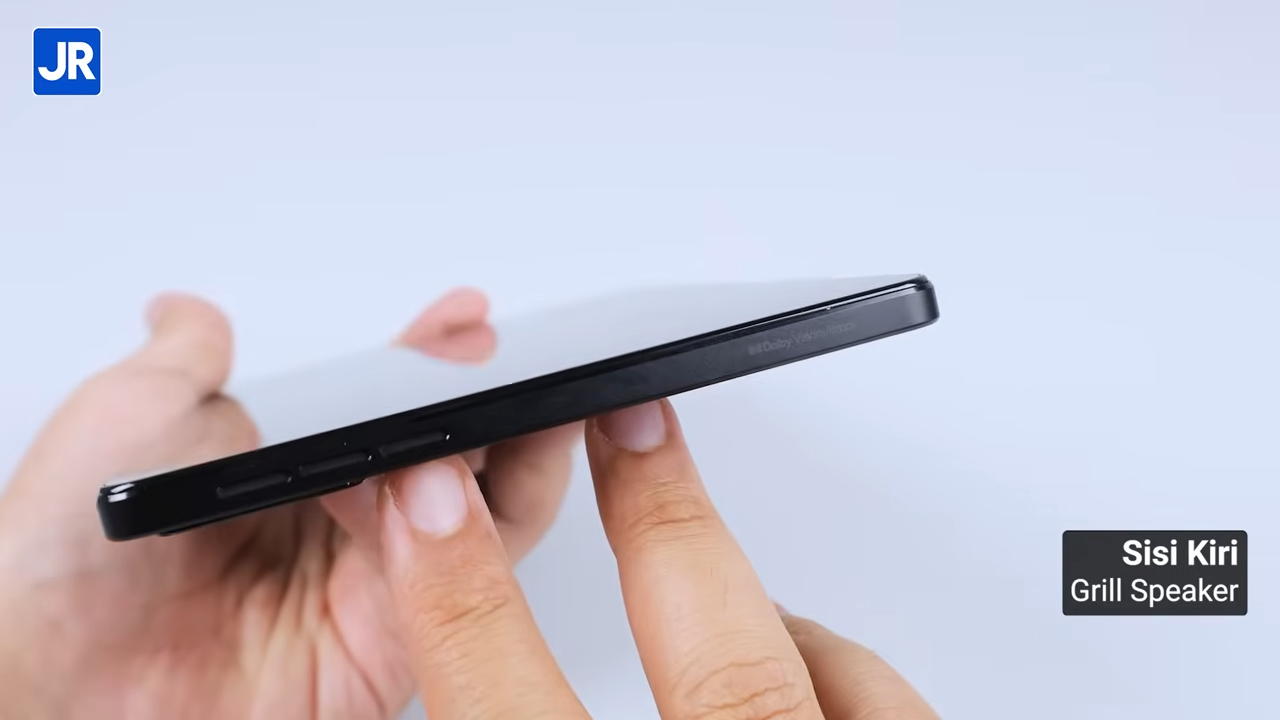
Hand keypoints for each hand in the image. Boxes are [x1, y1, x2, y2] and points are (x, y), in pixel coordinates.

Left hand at [0, 289, 581, 719]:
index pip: (385, 401)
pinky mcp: (393, 641)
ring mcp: (370, 582)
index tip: (466, 321)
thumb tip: (190, 312)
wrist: (48, 689)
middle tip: (524, 363)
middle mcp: (335, 523)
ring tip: (511, 406)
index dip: (432, 357)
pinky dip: (485, 530)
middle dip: (496, 402)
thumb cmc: (57, 558)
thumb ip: (182, 361)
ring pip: (481, 514)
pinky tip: (459, 480)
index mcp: (284, 469)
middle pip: (451, 455)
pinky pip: (466, 582)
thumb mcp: (124, 420)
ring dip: (508, 455)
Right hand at [377, 399, 939, 718]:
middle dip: (663, 524)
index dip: (464, 598)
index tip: (427, 502)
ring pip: (845, 686)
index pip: (515, 715)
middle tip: (629, 425)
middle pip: (722, 670)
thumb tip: (470, 648)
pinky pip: (910, 716)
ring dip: (775, 620)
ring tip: (728, 580)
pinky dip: (853, 680)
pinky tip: (818, 675)